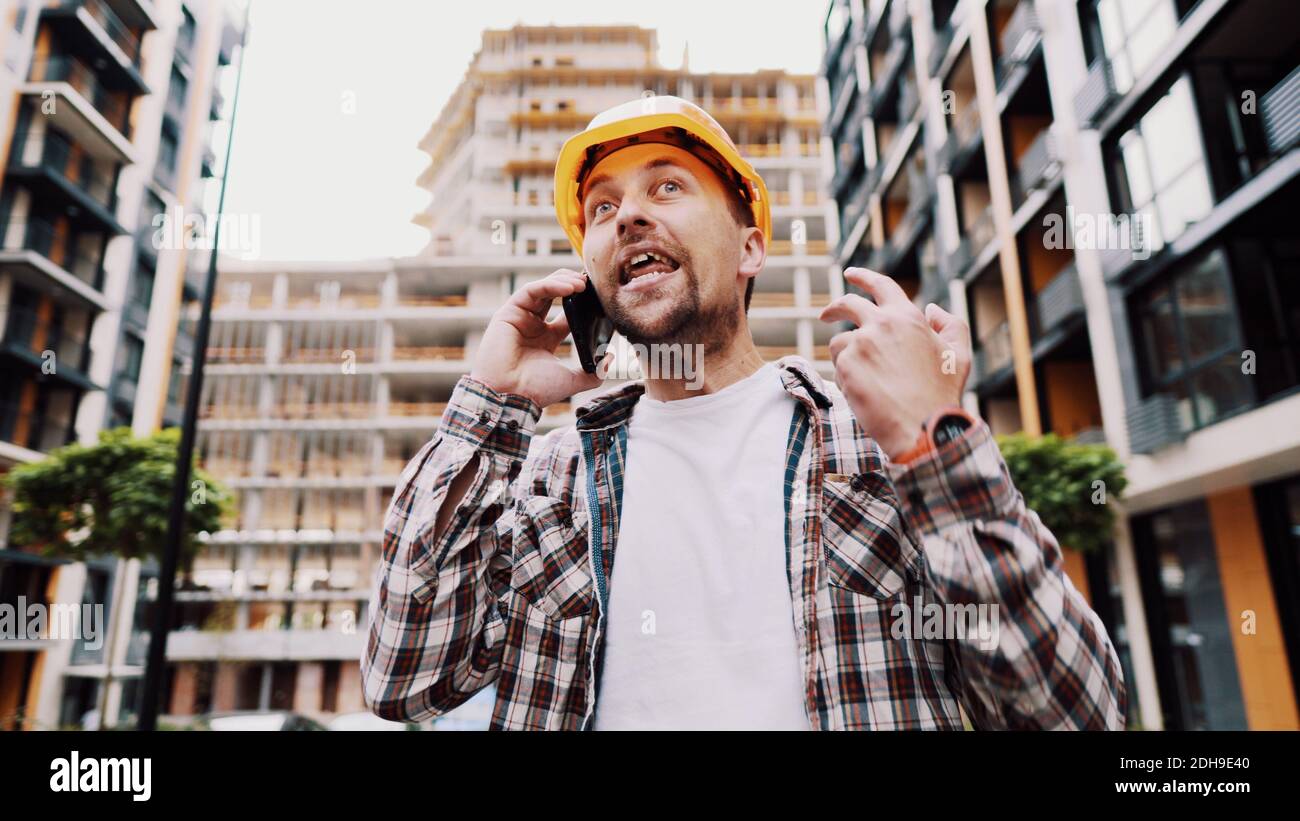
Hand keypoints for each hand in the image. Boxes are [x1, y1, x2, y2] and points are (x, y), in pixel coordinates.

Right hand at [470, 269, 606, 408]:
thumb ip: (594, 373)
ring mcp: (520, 317)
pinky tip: (569, 287)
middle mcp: (533, 325)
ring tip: (582, 282)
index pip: (567, 313)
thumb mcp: (572, 381)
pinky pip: (531, 291)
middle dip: (573, 285)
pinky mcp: (508, 312)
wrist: (510, 396)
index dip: (583, 302)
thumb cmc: (535, 391)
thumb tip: (610, 359)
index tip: (600, 296)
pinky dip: (550, 285)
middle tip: (592, 282)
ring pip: (543, 288)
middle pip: (554, 295)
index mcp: (547, 339)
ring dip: (564, 281)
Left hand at [819, 268, 972, 458]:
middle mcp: (881, 324)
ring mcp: (860, 343)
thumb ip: (950, 325)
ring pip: (840, 343)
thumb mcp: (958, 354)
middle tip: (826, 315)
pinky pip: (837, 367)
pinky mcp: (845, 365)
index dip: (862, 276)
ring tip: (866, 382)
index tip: (850, 274)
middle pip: (847, 304)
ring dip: (846, 358)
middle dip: (834, 308)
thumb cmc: (942, 394)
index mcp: (907, 316)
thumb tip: (932, 309)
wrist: (922, 427)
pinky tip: (863, 394)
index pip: (880, 285)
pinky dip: (845, 378)